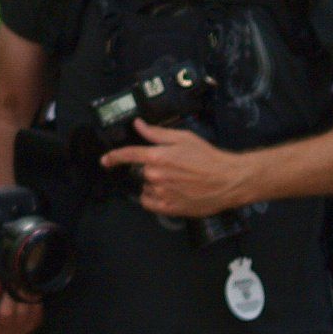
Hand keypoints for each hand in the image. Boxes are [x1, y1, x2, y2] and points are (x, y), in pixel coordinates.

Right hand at [0, 271, 43, 333]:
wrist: (7, 306)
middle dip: (9, 295)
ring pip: (22, 314)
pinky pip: (35, 314)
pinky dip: (32, 301)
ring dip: (22, 296)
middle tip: (10, 278)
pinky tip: (28, 292)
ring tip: (19, 283)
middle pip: (6, 316)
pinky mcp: (31, 329)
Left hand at [99, 120, 255, 217]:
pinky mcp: (167, 208)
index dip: (113, 157)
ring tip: (177, 180)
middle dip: (151, 168)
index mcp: (157, 157)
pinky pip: (150, 203)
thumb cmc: (207, 157)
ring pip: (146, 187)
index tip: (105, 160)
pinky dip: (155, 198)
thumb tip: (138, 124)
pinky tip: (171, 193)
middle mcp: (155, 176)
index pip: (128, 155)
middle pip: (140, 172)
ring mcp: (160, 194)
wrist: (227, 180)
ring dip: (155, 184)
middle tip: (172, 167)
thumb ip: (157, 133)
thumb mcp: (183, 138)